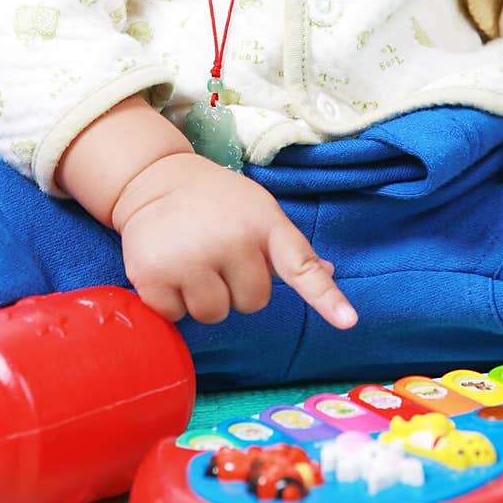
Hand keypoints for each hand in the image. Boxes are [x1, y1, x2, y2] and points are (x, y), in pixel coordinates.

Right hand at [112, 150, 358, 328]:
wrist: (154, 180)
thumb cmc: (217, 201)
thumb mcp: (259, 212)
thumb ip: (290, 248)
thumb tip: (330, 273)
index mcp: (264, 224)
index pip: (300, 265)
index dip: (325, 297)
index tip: (348, 322)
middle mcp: (231, 240)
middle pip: (252, 303)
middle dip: (235, 287)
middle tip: (215, 255)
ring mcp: (191, 258)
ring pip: (214, 314)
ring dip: (203, 298)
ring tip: (190, 261)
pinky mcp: (153, 275)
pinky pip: (176, 316)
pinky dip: (170, 301)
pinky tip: (167, 269)